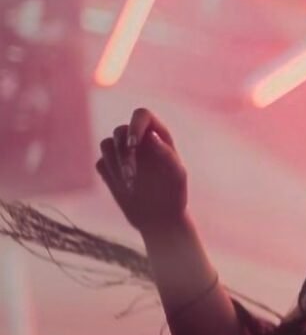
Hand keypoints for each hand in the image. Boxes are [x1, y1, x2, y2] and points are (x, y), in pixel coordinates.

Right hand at [96, 108, 188, 236]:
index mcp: (158, 137)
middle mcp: (139, 142)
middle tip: (132, 175)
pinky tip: (123, 187)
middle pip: (120, 130)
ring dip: (115, 163)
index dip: (135, 125)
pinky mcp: (110, 169)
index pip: (141, 115)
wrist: (160, 219)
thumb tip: (151, 136)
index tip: (133, 145)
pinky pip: (100, 162)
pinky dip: (108, 173)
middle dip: (123, 152)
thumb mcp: (177, 175)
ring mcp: (123, 155)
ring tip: (131, 183)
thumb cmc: (175, 195)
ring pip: (106, 143)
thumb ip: (166, 154)